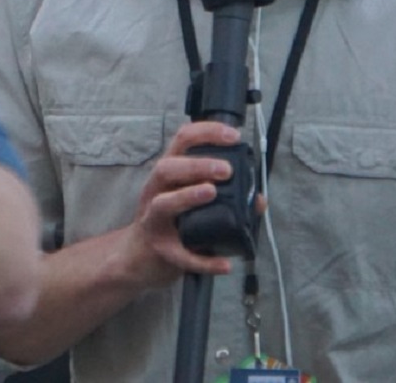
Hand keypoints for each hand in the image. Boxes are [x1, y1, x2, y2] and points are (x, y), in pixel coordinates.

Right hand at [114, 121, 246, 287]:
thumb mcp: (189, 202)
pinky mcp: (160, 250)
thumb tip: (258, 199)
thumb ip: (224, 196)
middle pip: (166, 168)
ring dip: (187, 196)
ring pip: (162, 204)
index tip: (233, 136)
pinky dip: (204, 260)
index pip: (181, 141)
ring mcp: (154, 221)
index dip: (206, 133)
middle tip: (226, 170)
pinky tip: (224, 263)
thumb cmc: (168, 223)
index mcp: (168, 175)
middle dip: (197, 165)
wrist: (136, 258)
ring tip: (211, 193)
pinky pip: (181, 256)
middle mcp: (156, 192)